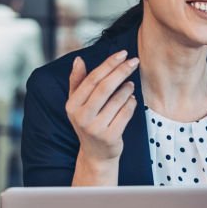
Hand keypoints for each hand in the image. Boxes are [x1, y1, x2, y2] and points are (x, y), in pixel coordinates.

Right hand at [66, 51, 139, 165]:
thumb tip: (78, 60)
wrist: (96, 153)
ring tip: (130, 84)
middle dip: (121, 71)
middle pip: (105, 87)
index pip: (92, 79)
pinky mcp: (110, 136)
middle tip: (134, 61)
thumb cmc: (88, 122)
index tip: (123, 54)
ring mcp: (96, 128)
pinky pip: (126, 113)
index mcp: (72, 105)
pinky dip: (131, 103)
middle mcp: (82, 117)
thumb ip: (77, 82)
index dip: (108, 64)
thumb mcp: (78, 104)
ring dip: (127, 88)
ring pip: (117, 100)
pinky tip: (132, 99)